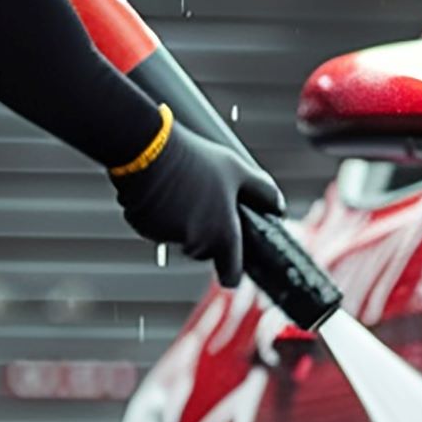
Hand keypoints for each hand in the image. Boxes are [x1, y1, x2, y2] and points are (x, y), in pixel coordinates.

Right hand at [111, 120, 286, 286]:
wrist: (147, 148)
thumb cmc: (196, 159)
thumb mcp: (237, 170)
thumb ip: (262, 192)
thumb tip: (278, 207)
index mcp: (222, 235)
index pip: (230, 274)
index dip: (232, 270)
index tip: (232, 265)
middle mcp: (195, 243)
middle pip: (204, 251)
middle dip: (206, 234)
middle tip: (205, 200)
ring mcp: (167, 236)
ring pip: (180, 237)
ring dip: (182, 222)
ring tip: (182, 187)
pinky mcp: (142, 226)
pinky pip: (156, 226)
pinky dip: (159, 214)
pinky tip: (161, 189)